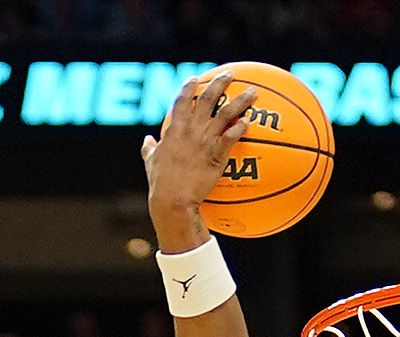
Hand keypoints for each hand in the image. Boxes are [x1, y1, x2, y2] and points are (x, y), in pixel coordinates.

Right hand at [141, 74, 255, 216]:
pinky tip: (250, 121)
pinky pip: (232, 136)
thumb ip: (149, 148)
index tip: (196, 78)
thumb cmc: (160, 183)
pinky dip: (241, 126)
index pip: (182, 100)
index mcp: (174, 129)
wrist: (173, 200)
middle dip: (220, 83)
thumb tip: (146, 141)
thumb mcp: (151, 162)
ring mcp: (205, 140)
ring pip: (226, 113)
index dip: (189, 87)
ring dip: (241, 100)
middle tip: (230, 74)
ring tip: (253, 92)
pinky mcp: (216, 154)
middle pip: (208, 98)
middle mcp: (191, 129)